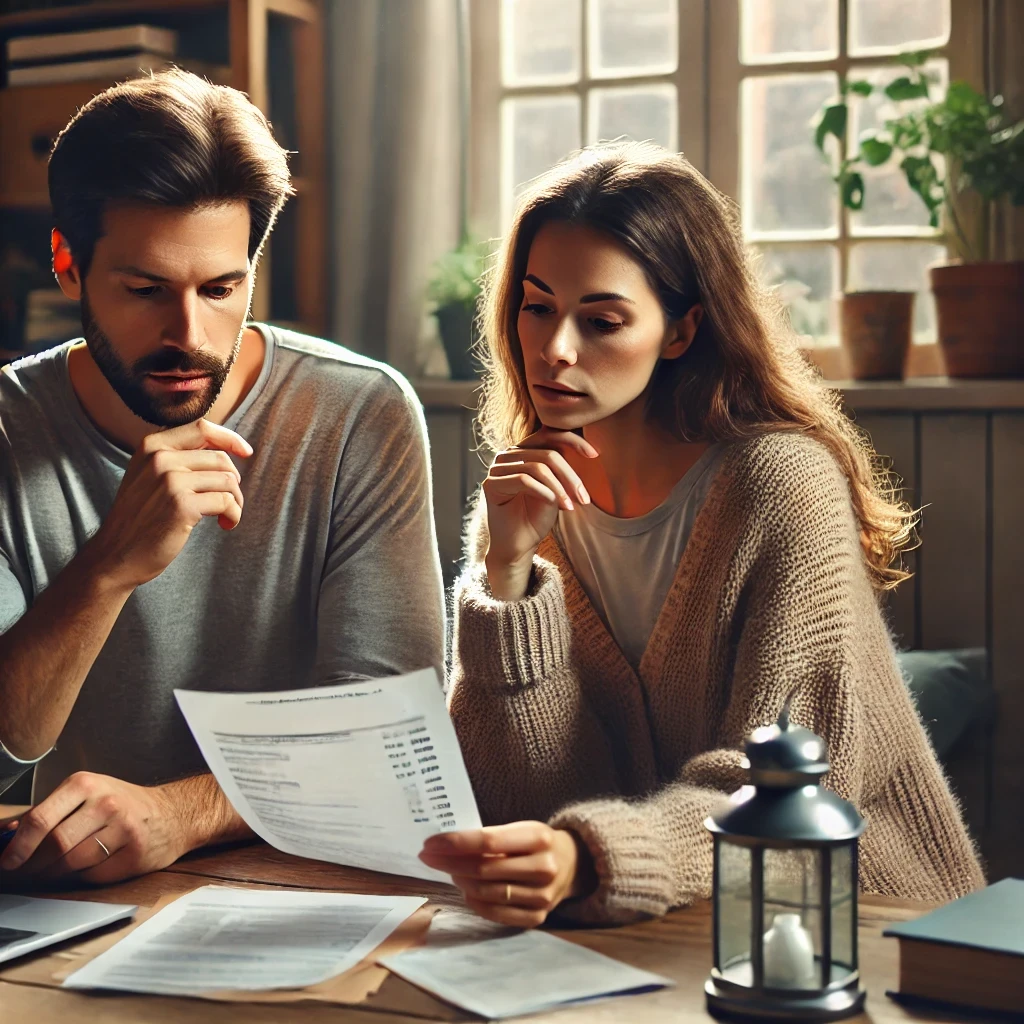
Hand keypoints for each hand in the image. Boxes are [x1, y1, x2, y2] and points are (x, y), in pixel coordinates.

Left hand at [0, 772, 188, 883]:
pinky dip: (81, 878)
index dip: (17, 847)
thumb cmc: (123, 804)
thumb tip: (6, 835)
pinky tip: (83, 869)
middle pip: (54, 845)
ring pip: (71, 864)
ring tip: (49, 872)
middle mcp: (106, 803)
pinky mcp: (134, 854)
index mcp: (86, 784)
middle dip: (32, 866)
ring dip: (53, 875)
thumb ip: (46, 812)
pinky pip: (93, 876)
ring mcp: (123, 829)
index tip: (6, 862)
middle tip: (23, 873)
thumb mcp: (85, 794)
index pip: (40, 819)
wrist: (172, 813)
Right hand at [86, 419, 252, 589]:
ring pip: (227, 480)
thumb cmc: (140, 517)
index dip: (230, 438)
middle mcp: (160, 459)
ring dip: (235, 500)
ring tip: (226, 515)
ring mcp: (170, 481)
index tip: (246, 452)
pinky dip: (233, 514)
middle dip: (233, 481)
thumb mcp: (150, 476)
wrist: (116, 555)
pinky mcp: (182, 506)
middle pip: (220, 458)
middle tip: (228, 501)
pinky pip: (226, 501)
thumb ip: (179, 457)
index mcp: (152, 445)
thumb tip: (224, 447)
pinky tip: (225, 524)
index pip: (202, 428)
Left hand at [418, 821, 594, 927]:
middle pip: (483, 868)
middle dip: (449, 863)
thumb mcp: (520, 829)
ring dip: (460, 881)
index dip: (455, 843)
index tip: (431, 844)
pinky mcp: (537, 916)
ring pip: (486, 892)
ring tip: (450, 871)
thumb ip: (490, 837)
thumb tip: (446, 845)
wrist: (572, 864)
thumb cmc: (536, 843)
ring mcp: (542, 896)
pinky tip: (466, 889)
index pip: (488, 840)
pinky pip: (495, 913)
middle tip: (428, 857)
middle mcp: (543, 868)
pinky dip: (474, 901)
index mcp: (538, 837)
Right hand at [483, 428, 597, 600]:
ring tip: (572, 505)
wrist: (520, 544)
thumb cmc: (538, 516)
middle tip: (584, 498)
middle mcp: (508, 455)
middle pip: (547, 453)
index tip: (595, 455)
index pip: (549, 434)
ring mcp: (497, 468)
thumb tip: (589, 448)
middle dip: (570, 476)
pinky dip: (545, 492)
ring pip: (537, 467)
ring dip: (560, 488)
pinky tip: (556, 505)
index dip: (573, 441)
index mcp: (523, 450)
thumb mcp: (556, 487)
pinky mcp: (491, 484)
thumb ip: (562, 467)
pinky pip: (524, 480)